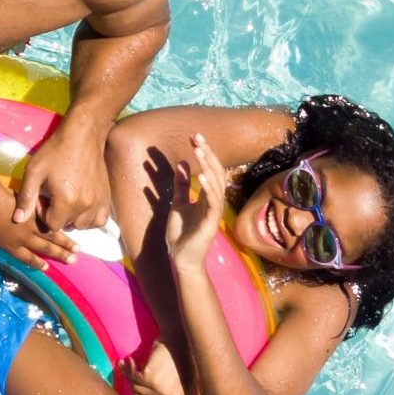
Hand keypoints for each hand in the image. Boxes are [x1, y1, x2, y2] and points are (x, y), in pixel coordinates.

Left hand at [0, 181, 75, 270]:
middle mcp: (23, 238)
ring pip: (52, 235)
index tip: (47, 267)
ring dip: (65, 242)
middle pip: (45, 248)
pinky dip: (59, 220)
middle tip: (73, 260)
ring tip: (78, 248)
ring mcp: (30, 225)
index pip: (27, 257)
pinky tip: (71, 222)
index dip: (37, 263)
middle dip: (60, 255)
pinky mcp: (34, 211)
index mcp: (10, 246)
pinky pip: (49, 217)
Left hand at [13, 122, 112, 230]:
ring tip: (67, 201)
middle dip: (57, 215)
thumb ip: (26, 197)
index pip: (52, 225)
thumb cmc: (56, 150)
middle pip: (67, 225)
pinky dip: (90, 218)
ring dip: (73, 218)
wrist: (83, 135)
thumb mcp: (35, 171)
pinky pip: (99, 220)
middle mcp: (85, 205)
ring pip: (83, 225)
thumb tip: (18, 220)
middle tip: (54, 195)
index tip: (43, 197)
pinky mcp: (106, 197)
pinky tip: (81, 206)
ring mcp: (98, 202)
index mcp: (67, 201)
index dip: (43, 213)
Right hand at [118, 340, 186, 394]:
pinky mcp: (152, 379)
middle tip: (135, 372)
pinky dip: (130, 369)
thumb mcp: (180, 383)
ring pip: (136, 391)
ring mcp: (162, 391)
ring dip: (132, 377)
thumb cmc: (180, 357)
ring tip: (133, 364)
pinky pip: (133, 379)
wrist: (181, 337)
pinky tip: (132, 361)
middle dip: (136, 388)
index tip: (141, 384)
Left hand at [164, 133, 229, 267]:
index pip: (208, 169)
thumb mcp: (178, 204)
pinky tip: (201, 175)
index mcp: (207, 196)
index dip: (203, 152)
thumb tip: (182, 163)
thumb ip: (181, 185)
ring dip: (207, 166)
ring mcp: (214, 211)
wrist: (180, 258)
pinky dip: (207, 187)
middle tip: (197, 136)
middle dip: (207, 153)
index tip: (194, 137)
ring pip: (215, 183)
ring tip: (199, 151)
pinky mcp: (211, 222)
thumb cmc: (181, 233)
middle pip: (215, 172)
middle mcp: (213, 200)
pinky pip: (212, 201)